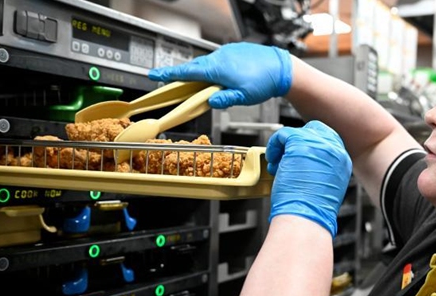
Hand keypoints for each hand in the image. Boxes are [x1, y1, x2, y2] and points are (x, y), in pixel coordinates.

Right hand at [148, 42, 291, 108]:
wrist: (281, 67)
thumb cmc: (264, 82)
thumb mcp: (243, 97)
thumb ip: (225, 99)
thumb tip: (210, 102)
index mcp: (218, 69)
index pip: (188, 73)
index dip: (169, 74)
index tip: (154, 75)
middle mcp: (219, 58)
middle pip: (193, 67)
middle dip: (180, 74)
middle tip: (167, 80)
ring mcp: (226, 53)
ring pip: (205, 63)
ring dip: (198, 72)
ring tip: (196, 84)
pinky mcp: (233, 52)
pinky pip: (216, 60)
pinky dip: (211, 68)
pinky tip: (218, 77)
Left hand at [266, 121, 352, 236]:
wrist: (306, 218)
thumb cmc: (312, 212)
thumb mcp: (326, 187)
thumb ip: (321, 170)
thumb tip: (305, 163)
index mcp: (343, 162)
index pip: (328, 141)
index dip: (310, 146)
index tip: (298, 157)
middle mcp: (334, 150)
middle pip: (315, 131)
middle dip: (298, 141)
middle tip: (286, 157)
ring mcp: (318, 145)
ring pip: (297, 133)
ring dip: (284, 148)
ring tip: (277, 166)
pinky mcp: (300, 144)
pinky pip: (283, 135)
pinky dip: (274, 146)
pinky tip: (272, 162)